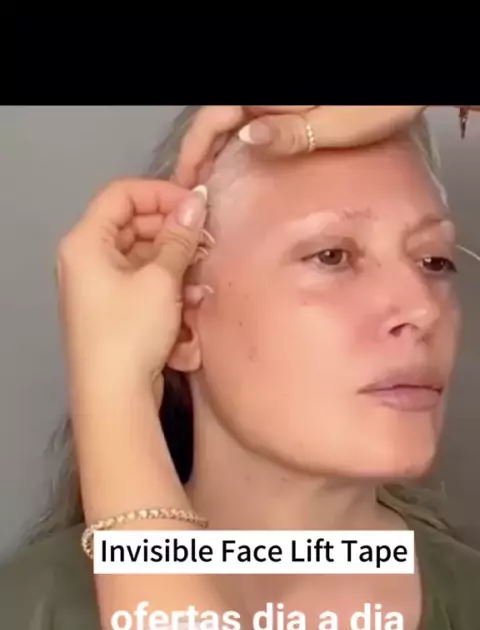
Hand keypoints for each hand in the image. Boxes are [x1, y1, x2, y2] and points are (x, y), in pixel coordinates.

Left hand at [56, 179, 207, 394]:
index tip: (196, 206)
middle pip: (136, 228)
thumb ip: (179, 238)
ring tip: (200, 287)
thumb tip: (195, 202)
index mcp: (86, 243)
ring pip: (145, 262)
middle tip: (206, 244)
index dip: (161, 194)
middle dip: (174, 237)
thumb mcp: (160, 280)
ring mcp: (101, 290)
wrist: (114, 396)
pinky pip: (145, 289)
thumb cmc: (129, 334)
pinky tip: (190, 310)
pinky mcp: (116, 315)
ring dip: (177, 270)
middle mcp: (87, 262)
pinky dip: (169, 294)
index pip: (122, 195)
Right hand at [174, 106, 427, 186]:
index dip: (194, 152)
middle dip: (202, 157)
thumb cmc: (379, 102)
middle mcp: (269, 94)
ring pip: (234, 124)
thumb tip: (247, 138)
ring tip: (214, 188)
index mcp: (269, 92)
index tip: (186, 182)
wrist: (402, 90)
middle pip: (219, 122)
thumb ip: (289, 133)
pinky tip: (241, 170)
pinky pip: (254, 125)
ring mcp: (280, 100)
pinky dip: (240, 147)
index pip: (212, 117)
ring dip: (220, 153)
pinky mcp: (292, 108)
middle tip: (196, 194)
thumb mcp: (335, 126)